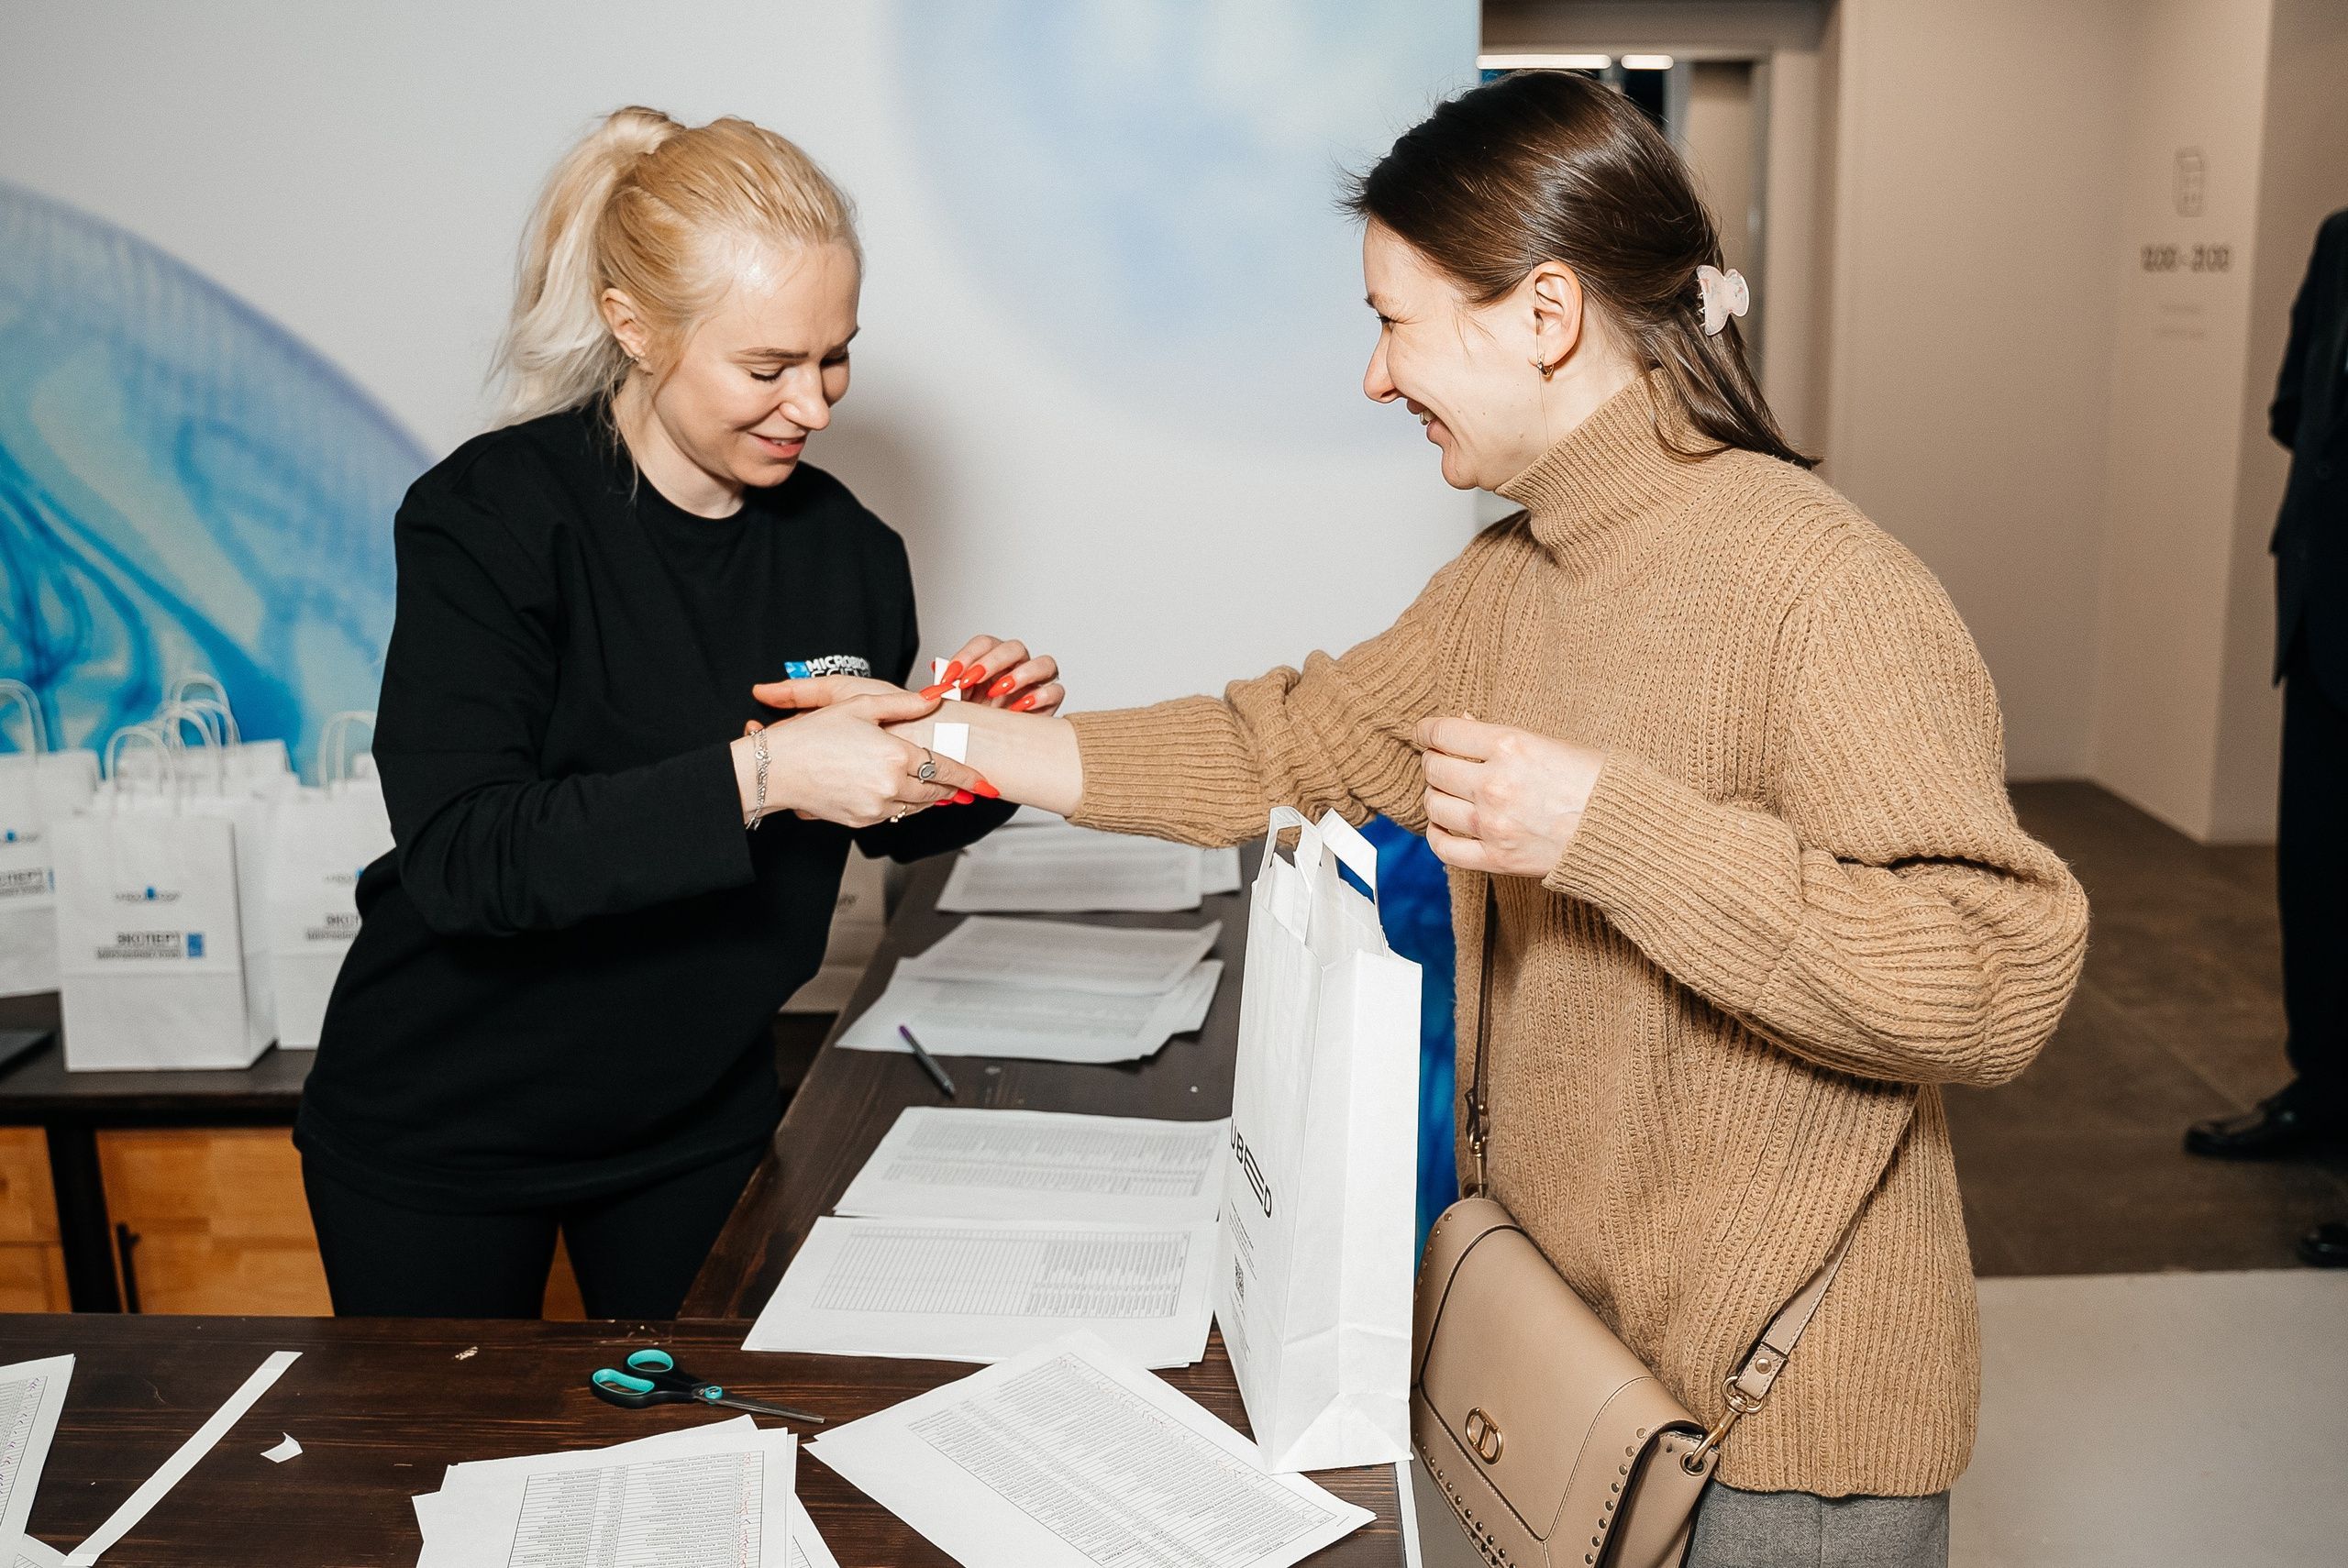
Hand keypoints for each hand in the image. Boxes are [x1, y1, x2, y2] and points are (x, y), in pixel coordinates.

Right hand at [731, 688, 996, 828]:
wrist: (776, 769)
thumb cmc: (812, 735)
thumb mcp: (859, 707)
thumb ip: (902, 704)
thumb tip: (934, 697)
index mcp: (896, 756)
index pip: (946, 769)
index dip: (970, 778)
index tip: (988, 784)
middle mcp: (890, 787)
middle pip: (937, 792)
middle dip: (951, 788)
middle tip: (964, 784)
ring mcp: (875, 808)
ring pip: (916, 807)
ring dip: (927, 796)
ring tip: (931, 785)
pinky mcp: (861, 821)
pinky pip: (892, 816)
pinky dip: (900, 804)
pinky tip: (895, 790)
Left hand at [921, 636, 1063, 714]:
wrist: (990, 749)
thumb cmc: (974, 722)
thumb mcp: (955, 705)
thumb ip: (948, 687)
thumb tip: (935, 674)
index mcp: (992, 661)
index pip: (985, 644)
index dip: (967, 655)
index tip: (950, 676)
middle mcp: (1017, 668)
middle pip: (1015, 648)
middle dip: (992, 662)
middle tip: (971, 680)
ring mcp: (1036, 684)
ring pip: (1045, 663)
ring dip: (1022, 674)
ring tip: (999, 690)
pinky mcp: (1050, 703)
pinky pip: (1056, 691)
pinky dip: (1039, 696)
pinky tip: (1018, 708)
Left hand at [1415, 715, 1605, 876]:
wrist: (1627, 832)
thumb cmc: (1598, 782)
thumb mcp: (1552, 742)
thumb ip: (1502, 737)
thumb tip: (1463, 724)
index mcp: (1510, 744)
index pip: (1443, 732)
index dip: (1426, 730)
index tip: (1424, 733)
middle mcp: (1494, 783)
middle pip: (1434, 768)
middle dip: (1435, 762)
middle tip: (1444, 763)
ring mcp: (1492, 824)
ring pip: (1433, 805)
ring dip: (1436, 797)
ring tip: (1450, 793)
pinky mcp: (1497, 858)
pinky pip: (1443, 846)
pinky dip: (1438, 833)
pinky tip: (1448, 825)